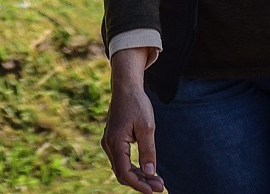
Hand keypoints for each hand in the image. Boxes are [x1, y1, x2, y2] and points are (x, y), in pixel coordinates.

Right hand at [102, 48, 164, 192]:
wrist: (126, 87)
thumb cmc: (137, 104)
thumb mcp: (147, 127)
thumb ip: (148, 151)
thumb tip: (150, 172)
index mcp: (115, 142)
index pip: (124, 172)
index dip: (138, 184)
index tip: (153, 191)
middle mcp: (109, 145)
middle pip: (122, 173)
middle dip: (141, 182)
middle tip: (160, 188)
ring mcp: (109, 143)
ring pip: (122, 168)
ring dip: (138, 176)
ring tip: (158, 182)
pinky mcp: (113, 141)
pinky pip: (122, 160)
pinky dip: (134, 167)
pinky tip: (147, 170)